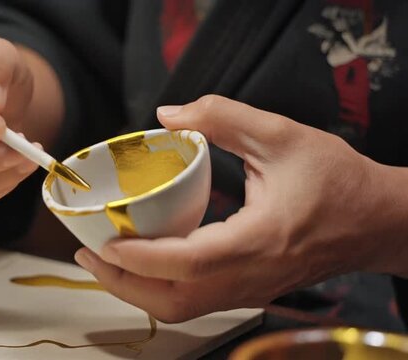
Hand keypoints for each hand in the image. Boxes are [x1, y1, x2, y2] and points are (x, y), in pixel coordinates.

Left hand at [74, 95, 393, 321]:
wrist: (374, 221)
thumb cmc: (336, 180)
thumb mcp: (282, 135)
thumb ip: (222, 117)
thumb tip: (167, 115)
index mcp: (257, 240)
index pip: (188, 262)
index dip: (140, 257)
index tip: (103, 240)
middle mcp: (249, 276)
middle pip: (173, 300)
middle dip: (123, 282)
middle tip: (87, 254)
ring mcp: (248, 290)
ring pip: (180, 308)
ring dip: (136, 290)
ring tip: (104, 261)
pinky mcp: (247, 290)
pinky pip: (194, 302)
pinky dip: (159, 289)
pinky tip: (141, 263)